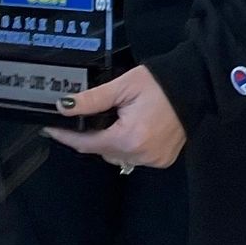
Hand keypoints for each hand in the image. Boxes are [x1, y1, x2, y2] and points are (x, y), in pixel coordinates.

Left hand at [46, 64, 185, 168]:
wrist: (195, 86)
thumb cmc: (159, 83)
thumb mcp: (123, 86)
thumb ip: (92, 99)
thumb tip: (64, 106)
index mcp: (128, 138)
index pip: (87, 143)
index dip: (67, 136)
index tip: (50, 128)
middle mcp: (141, 155)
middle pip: (102, 151)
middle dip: (93, 135)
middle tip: (91, 116)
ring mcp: (153, 160)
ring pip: (117, 156)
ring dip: (111, 142)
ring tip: (118, 119)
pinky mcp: (162, 160)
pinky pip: (135, 157)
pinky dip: (129, 146)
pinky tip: (135, 129)